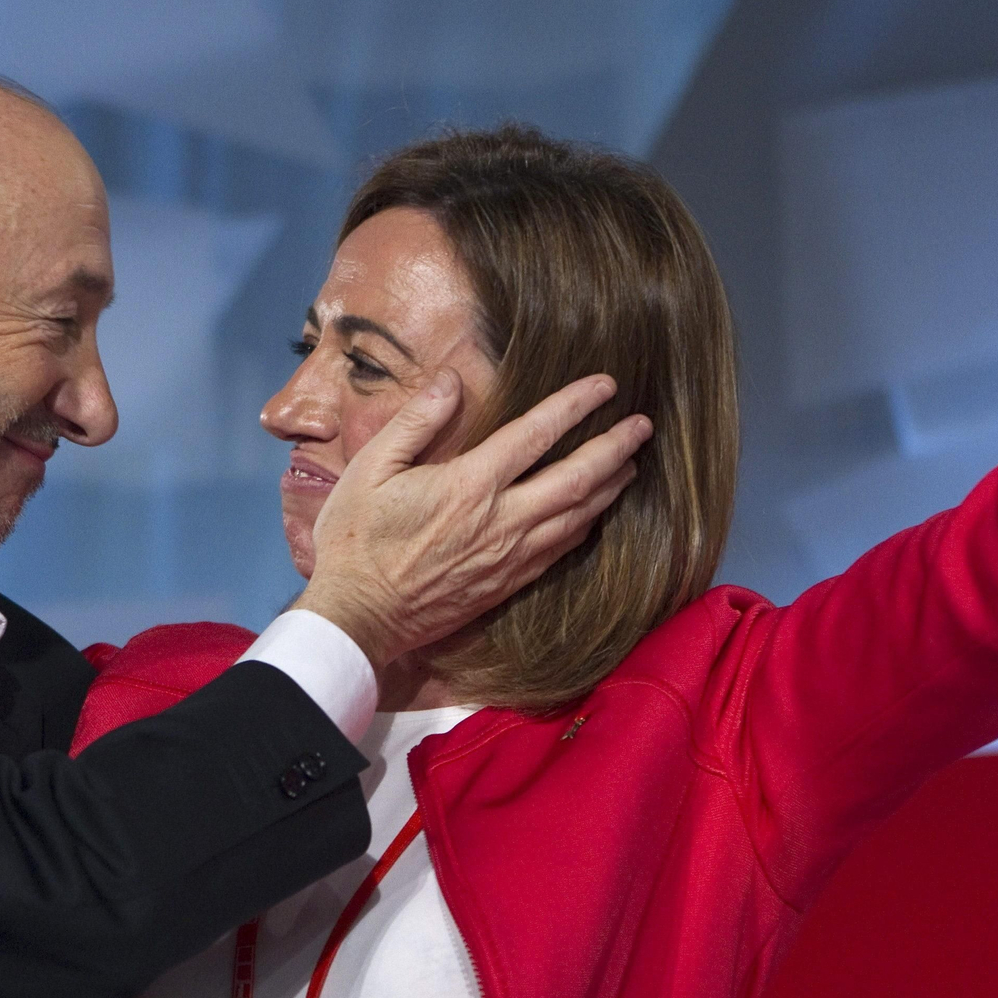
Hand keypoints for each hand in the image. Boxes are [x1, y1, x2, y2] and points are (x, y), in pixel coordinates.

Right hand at [295, 370, 648, 664]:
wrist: (356, 617)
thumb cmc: (354, 539)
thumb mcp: (369, 468)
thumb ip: (416, 420)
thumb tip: (452, 380)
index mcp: (469, 485)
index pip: (537, 434)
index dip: (576, 405)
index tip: (606, 384)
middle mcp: (501, 521)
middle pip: (577, 479)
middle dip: (615, 448)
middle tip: (643, 426)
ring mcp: (509, 557)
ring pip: (578, 517)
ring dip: (610, 486)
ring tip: (632, 463)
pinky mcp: (507, 584)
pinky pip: (562, 549)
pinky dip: (587, 524)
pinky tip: (596, 512)